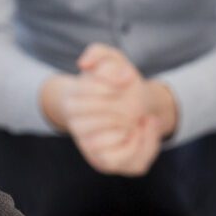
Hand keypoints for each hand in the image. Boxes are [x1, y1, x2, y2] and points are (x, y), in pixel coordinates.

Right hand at [51, 45, 177, 176]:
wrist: (132, 103)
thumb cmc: (119, 81)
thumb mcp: (111, 58)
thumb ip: (98, 52)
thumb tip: (85, 64)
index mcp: (73, 99)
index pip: (88, 91)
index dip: (111, 85)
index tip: (127, 79)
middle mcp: (76, 125)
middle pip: (103, 115)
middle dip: (123, 107)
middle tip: (132, 103)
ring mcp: (90, 146)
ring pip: (109, 139)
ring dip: (132, 126)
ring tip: (139, 118)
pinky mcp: (106, 163)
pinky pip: (121, 160)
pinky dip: (141, 143)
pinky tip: (143, 129)